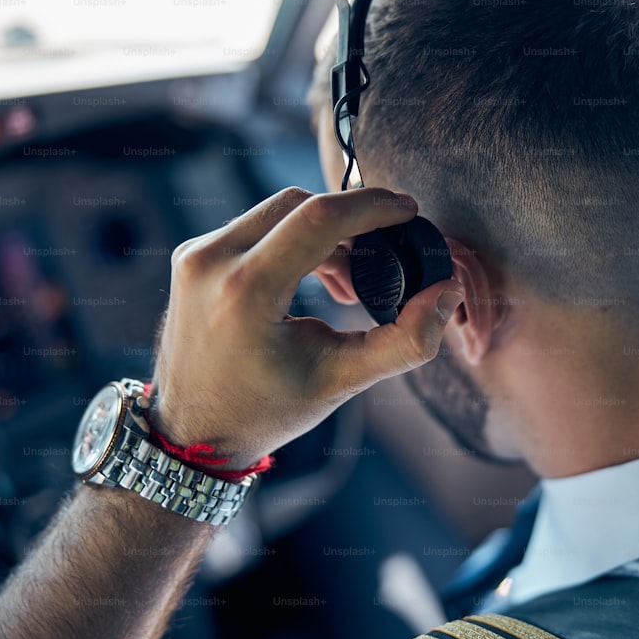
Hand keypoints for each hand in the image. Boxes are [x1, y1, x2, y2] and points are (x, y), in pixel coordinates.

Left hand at [150, 187, 463, 469]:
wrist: (191, 434)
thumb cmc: (265, 412)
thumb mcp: (342, 381)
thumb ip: (406, 341)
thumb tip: (447, 292)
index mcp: (244, 293)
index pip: (318, 217)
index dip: (372, 206)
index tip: (408, 211)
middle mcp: (210, 262)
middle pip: (300, 204)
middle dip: (351, 221)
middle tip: (385, 255)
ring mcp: (194, 255)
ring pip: (278, 210)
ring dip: (325, 232)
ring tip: (352, 281)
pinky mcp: (192, 256)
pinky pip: (256, 226)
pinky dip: (296, 239)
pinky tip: (320, 275)